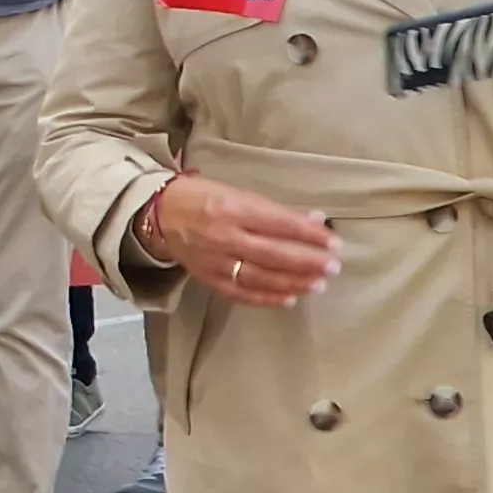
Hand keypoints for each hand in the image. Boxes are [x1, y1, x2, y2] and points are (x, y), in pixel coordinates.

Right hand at [150, 173, 338, 308]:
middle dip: (307, 262)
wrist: (158, 214)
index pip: (279, 224)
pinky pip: (240, 293)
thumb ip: (274, 211)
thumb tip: (315, 221)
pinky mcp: (207, 277)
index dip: (309, 234)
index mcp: (232, 209)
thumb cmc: (202, 197)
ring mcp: (214, 260)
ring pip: (260, 277)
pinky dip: (266, 298)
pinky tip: (289, 299)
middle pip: (273, 254)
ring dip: (293, 282)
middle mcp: (223, 236)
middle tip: (332, 266)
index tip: (333, 242)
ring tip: (318, 284)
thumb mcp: (237, 193)